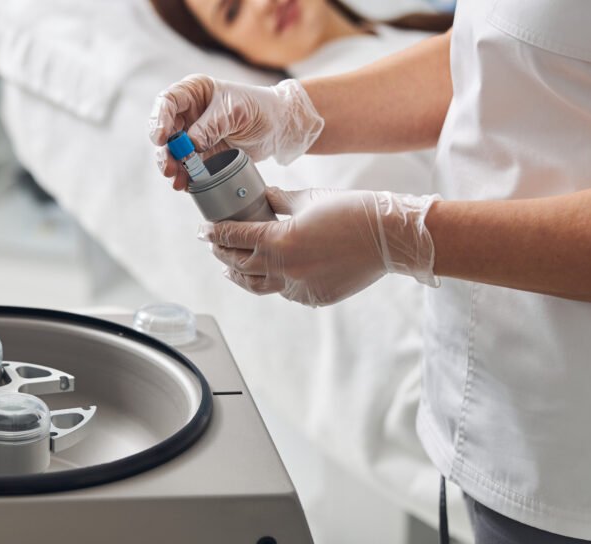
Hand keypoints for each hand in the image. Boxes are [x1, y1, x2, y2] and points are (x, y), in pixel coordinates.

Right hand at [149, 75, 323, 189]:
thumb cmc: (258, 108)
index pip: (167, 102)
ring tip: (177, 180)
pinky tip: (185, 185)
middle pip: (164, 131)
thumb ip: (212, 126)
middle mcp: (188, 113)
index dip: (159, 120)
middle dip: (164, 151)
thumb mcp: (236, 111)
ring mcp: (193, 135)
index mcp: (194, 92)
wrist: (277, 127)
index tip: (161, 139)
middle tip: (169, 167)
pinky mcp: (201, 155)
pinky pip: (186, 166)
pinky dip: (184, 176)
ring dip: (171, 166)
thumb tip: (190, 144)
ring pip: (172, 152)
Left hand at [201, 187, 441, 306]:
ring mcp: (297, 288)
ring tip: (231, 269)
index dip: (213, 233)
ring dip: (241, 276)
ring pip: (257, 286)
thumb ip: (277, 201)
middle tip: (214, 246)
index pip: (232, 238)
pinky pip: (285, 292)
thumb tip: (261, 198)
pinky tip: (271, 274)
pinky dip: (274, 282)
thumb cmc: (350, 211)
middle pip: (238, 265)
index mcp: (276, 241)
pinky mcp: (313, 298)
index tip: (203, 230)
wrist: (387, 238)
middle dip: (222, 254)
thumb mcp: (307, 199)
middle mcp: (282, 269)